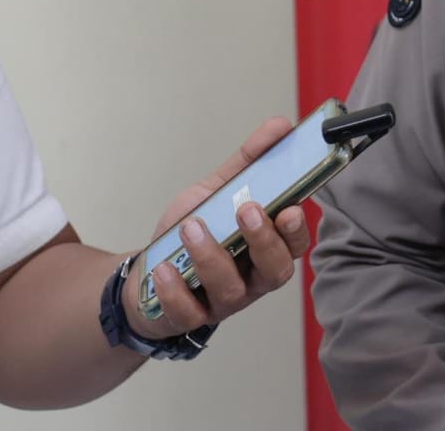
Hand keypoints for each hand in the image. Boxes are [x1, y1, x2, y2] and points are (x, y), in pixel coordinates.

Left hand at [123, 117, 311, 340]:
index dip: (296, 230)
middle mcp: (253, 279)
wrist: (148, 271)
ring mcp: (222, 302)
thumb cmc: (193, 230)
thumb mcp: (219, 191)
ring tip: (191, 227)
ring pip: (231, 289)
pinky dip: (175, 289)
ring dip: (212, 256)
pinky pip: (188, 312)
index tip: (290, 209)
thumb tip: (280, 125)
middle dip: (263, 241)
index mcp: (266, 249)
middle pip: (275, 271)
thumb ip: (250, 161)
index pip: (295, 244)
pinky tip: (164, 267)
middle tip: (246, 210)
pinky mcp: (188, 318)